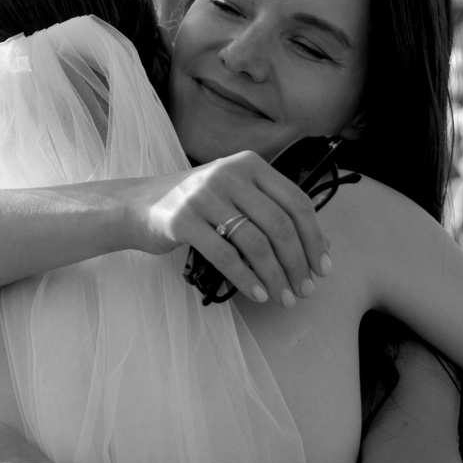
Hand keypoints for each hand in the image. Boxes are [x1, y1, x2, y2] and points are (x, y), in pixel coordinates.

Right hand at [121, 152, 331, 305]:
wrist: (140, 205)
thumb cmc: (197, 206)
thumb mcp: (236, 198)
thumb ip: (273, 214)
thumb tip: (320, 246)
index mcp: (250, 165)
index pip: (296, 201)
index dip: (314, 238)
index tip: (322, 268)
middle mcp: (229, 174)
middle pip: (279, 224)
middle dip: (297, 262)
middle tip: (304, 290)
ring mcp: (204, 195)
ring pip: (255, 242)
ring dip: (275, 276)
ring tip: (283, 298)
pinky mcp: (183, 220)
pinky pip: (224, 255)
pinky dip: (246, 279)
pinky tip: (257, 294)